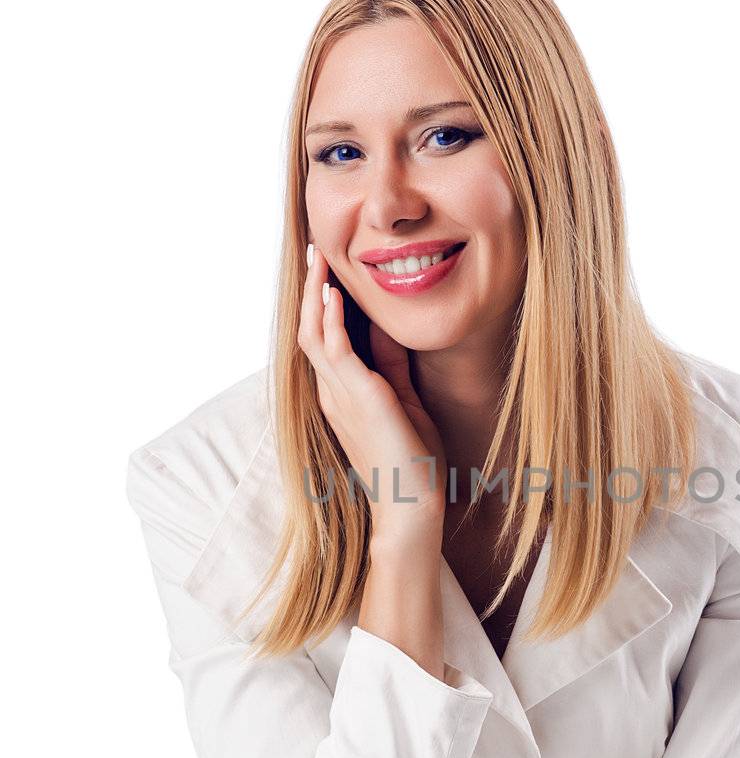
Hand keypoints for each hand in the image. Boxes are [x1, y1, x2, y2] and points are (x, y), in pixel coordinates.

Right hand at [299, 248, 447, 539]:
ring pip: (312, 334)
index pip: (322, 340)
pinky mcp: (357, 399)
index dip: (320, 304)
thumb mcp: (404, 401)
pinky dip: (329, 320)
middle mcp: (333, 393)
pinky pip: (334, 351)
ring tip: (317, 259)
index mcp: (341, 394)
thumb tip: (385, 327)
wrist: (413, 506)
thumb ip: (391, 364)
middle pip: (308, 330)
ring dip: (314, 294)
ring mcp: (341, 396)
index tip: (326, 271)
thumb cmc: (413, 462)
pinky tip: (332, 293)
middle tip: (313, 251)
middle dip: (310, 289)